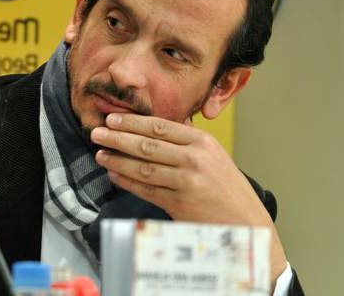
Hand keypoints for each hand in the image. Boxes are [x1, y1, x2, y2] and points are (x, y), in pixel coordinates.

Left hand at [90, 113, 287, 287]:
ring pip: (143, 167)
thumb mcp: (214, 156)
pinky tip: (114, 175)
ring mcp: (186, 182)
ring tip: (100, 154)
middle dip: (118, 138)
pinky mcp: (178, 204)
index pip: (160, 127)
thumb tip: (153, 127)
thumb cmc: (227, 188)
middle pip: (147, 145)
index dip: (132, 122)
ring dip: (117, 160)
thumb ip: (186, 142)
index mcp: (202, 142)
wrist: (246, 223)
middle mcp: (194, 159)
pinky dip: (127, 181)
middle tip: (97, 133)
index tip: (113, 120)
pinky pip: (146, 189)